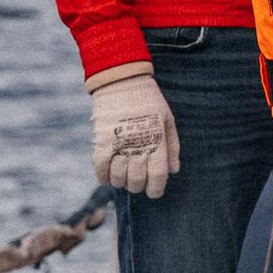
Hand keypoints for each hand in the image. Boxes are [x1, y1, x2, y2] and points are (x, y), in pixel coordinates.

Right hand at [87, 64, 180, 197]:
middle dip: (137, 186)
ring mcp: (119, 144)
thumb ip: (171, 147)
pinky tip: (106, 176)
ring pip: (118, 177)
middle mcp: (138, 146)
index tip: (153, 192)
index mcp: (157, 141)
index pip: (157, 176)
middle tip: (136, 182)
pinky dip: (102, 175)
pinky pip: (99, 167)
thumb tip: (173, 171)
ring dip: (120, 182)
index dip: (155, 190)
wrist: (123, 80)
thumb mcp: (168, 120)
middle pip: (136, 180)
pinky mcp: (101, 140)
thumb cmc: (149, 100)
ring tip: (122, 177)